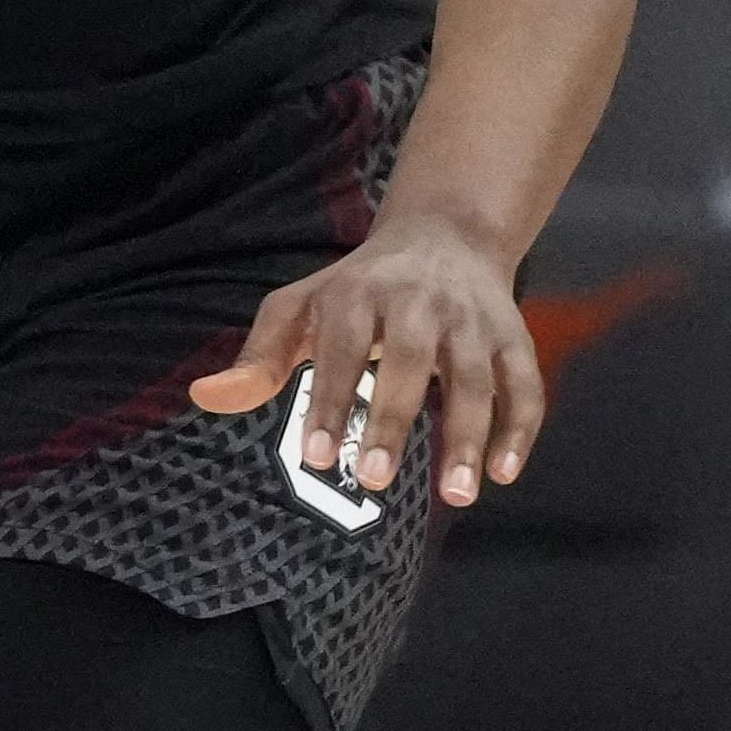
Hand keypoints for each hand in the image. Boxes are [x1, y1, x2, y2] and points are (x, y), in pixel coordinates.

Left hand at [189, 199, 541, 506]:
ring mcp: (471, 322)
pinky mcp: (514, 337)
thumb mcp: (302, 307)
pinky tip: (502, 473)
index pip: (339, 346)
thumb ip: (259, 357)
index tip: (316, 454)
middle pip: (408, 359)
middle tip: (374, 480)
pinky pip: (525, 384)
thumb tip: (205, 397)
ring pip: (475, 377)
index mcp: (356, 294)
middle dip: (392, 419)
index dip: (328, 398)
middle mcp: (417, 303)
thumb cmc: (358, 288)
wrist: (445, 236)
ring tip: (455, 495)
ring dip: (468, 435)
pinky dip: (519, 429)